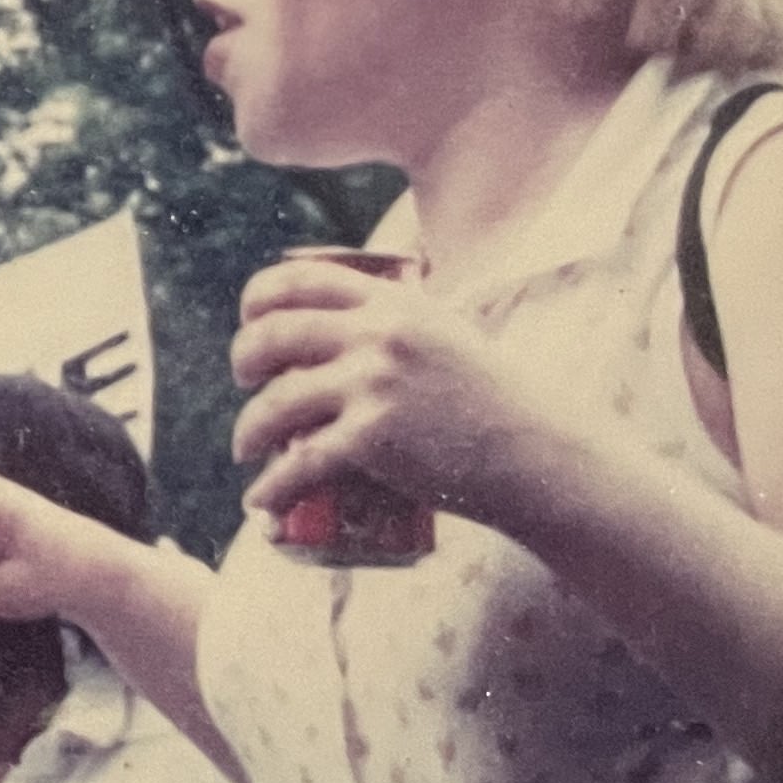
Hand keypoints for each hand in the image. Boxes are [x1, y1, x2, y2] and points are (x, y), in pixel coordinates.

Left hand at [230, 253, 596, 541]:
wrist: (539, 454)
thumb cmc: (497, 400)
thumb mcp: (449, 336)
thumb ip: (402, 321)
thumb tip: (350, 316)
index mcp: (393, 304)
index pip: (298, 280)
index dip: (258, 299)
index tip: (250, 320)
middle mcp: (378, 336)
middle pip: (273, 336)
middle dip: (243, 359)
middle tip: (247, 382)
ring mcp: (373, 386)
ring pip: (275, 402)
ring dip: (247, 430)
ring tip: (247, 447)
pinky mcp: (372, 439)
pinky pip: (299, 463)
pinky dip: (271, 487)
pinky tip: (259, 502)